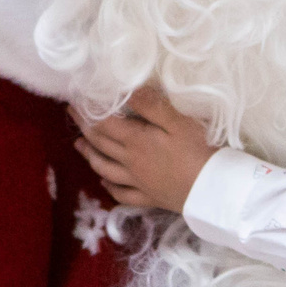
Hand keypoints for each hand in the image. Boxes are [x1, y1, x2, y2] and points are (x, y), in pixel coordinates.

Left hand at [75, 86, 217, 212]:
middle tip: (72, 115)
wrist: (213, 190)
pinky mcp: (149, 197)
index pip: (103, 123)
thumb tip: (126, 89)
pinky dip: (109, 186)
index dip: (87, 111)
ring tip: (79, 146)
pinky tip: (104, 182)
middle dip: (84, 127)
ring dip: (90, 155)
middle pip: (101, 144)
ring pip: (105, 168)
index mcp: (136, 140)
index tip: (75, 101)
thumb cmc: (199, 150)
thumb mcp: (178, 121)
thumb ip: (150, 104)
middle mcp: (130, 162)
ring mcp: (138, 182)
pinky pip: (122, 193)